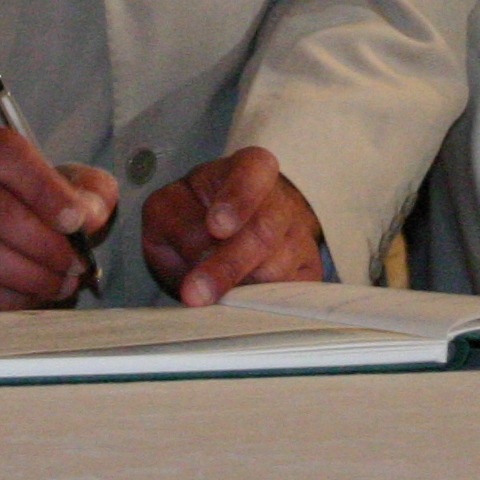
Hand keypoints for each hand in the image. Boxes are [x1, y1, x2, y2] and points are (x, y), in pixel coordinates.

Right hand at [0, 126, 118, 311]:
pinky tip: (34, 298)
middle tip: (76, 264)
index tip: (76, 220)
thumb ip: (89, 193)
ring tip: (62, 284)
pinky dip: (8, 300)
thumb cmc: (29, 203)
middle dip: (43, 243)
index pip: (4, 155)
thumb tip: (88, 217)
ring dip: (29, 276)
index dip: (43, 188)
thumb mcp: (67, 186)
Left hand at [142, 146, 325, 306]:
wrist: (231, 231)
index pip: (253, 174)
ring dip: (240, 291)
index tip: (216, 226)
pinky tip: (241, 310)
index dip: (237, 199)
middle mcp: (281, 200)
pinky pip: (292, 295)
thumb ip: (177, 227)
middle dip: (228, 265)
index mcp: (250, 169)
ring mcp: (300, 237)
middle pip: (264, 231)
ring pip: (277, 269)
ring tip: (212, 302)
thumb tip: (197, 264)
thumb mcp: (171, 209)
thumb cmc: (195, 218)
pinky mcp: (309, 273)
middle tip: (196, 293)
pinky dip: (263, 308)